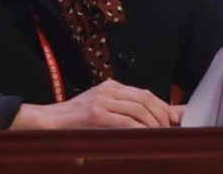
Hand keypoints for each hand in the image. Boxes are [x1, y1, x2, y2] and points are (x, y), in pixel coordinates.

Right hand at [10, 79, 182, 129]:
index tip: (175, 117)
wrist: (47, 122)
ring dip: (154, 123)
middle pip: (145, 99)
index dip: (163, 105)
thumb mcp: (101, 112)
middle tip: (170, 129)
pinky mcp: (96, 113)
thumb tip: (148, 124)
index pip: (144, 93)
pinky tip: (144, 136)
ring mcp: (102, 100)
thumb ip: (122, 114)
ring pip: (139, 108)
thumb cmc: (73, 122)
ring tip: (159, 134)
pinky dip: (139, 129)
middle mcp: (108, 89)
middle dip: (162, 114)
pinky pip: (126, 120)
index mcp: (110, 86)